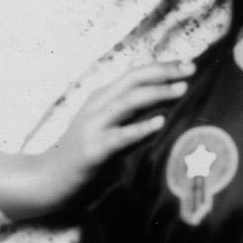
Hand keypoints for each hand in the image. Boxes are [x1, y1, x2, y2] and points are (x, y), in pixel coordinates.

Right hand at [0, 63, 193, 218]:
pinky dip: (140, 128)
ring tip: (181, 90)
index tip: (188, 64)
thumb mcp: (106, 124)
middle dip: (163, 72)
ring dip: (156, 93)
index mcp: (102, 97)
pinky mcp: (93, 150)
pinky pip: (120, 136)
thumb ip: (128, 111)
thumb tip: (163, 101)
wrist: (51, 177)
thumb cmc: (86, 151)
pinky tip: (159, 124)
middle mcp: (97, 105)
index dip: (161, 67)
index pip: (135, 74)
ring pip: (127, 101)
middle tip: (191, 70)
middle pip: (133, 80)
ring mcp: (93, 126)